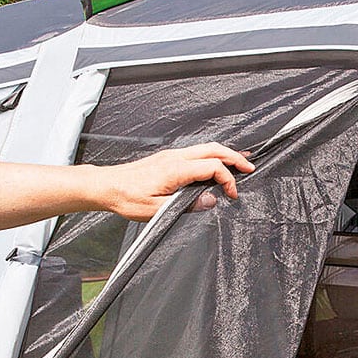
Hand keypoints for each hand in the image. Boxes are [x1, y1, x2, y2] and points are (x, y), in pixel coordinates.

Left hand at [93, 142, 253, 220]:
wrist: (107, 186)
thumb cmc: (127, 198)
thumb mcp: (157, 209)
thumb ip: (187, 205)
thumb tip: (210, 200)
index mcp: (175, 169)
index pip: (212, 166)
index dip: (228, 179)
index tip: (232, 194)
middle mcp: (175, 157)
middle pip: (213, 148)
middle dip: (235, 156)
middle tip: (250, 167)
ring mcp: (171, 155)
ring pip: (205, 147)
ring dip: (224, 154)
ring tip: (239, 163)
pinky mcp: (167, 159)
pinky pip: (196, 152)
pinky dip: (212, 156)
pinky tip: (215, 165)